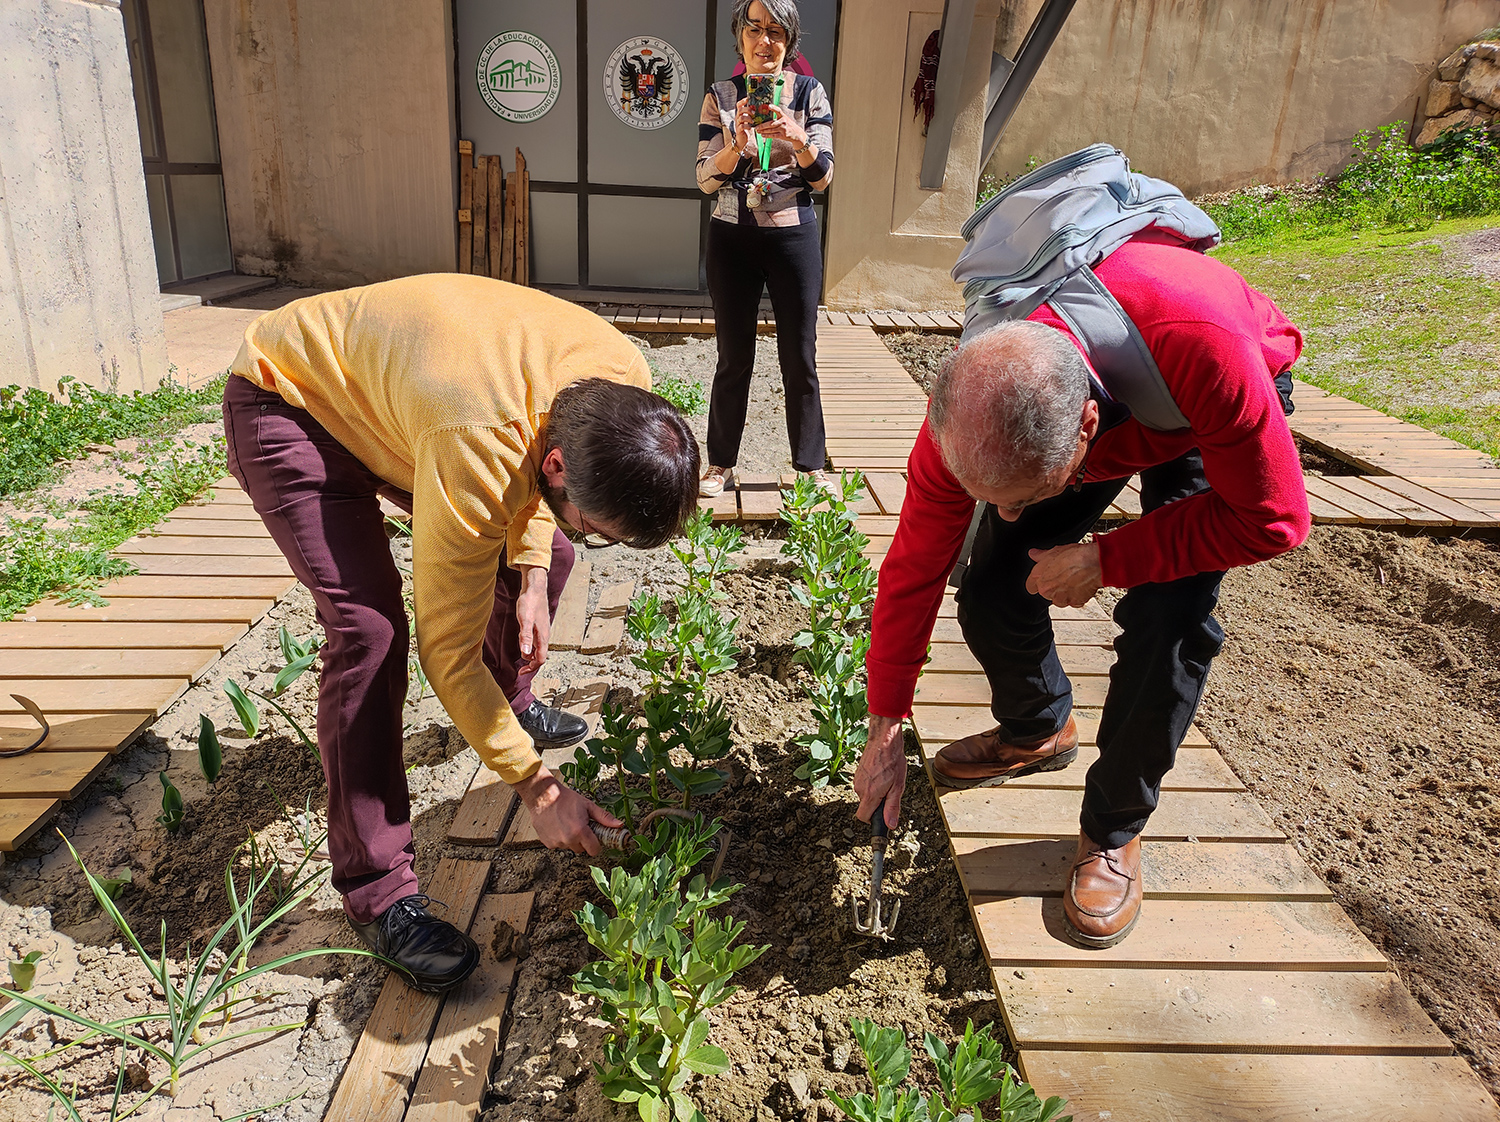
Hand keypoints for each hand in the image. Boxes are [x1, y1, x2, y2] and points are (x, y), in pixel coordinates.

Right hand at [514, 767, 621, 856]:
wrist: (542, 796)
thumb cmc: (565, 798)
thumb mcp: (588, 805)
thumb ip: (604, 817)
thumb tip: (618, 824)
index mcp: (580, 831)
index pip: (594, 850)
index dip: (596, 844)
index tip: (594, 837)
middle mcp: (568, 840)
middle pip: (582, 849)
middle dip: (583, 840)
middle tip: (579, 826)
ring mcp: (556, 843)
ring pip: (569, 847)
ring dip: (570, 839)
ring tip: (567, 823)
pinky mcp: (547, 843)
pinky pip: (558, 845)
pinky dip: (559, 838)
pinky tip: (558, 826)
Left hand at [515, 565, 549, 672]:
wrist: (535, 588)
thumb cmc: (530, 602)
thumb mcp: (525, 620)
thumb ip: (525, 637)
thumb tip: (526, 653)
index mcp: (542, 636)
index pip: (540, 659)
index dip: (531, 668)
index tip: (520, 672)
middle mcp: (545, 635)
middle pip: (540, 655)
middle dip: (530, 663)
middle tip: (519, 667)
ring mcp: (542, 630)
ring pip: (539, 648)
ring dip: (530, 654)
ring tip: (520, 650)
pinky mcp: (539, 625)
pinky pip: (537, 641)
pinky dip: (530, 645)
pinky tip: (523, 639)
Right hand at [731, 97, 754, 151]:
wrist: (741, 140)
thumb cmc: (746, 129)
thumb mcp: (749, 120)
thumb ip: (752, 115)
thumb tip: (761, 108)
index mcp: (740, 114)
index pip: (738, 105)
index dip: (743, 101)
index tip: (748, 99)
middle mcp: (737, 118)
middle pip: (740, 110)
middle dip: (748, 110)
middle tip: (754, 113)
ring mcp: (737, 124)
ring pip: (741, 117)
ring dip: (748, 118)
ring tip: (753, 121)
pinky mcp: (739, 130)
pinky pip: (742, 126)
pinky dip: (747, 126)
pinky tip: (751, 127)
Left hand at [756, 104, 807, 147]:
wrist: (797, 134)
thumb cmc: (789, 126)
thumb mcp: (785, 119)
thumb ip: (777, 118)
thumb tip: (765, 117)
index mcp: (783, 116)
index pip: (778, 110)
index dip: (774, 108)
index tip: (769, 106)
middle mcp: (783, 122)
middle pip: (771, 123)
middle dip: (762, 125)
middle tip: (756, 126)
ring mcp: (783, 129)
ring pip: (771, 130)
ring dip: (763, 131)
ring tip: (757, 131)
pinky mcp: (783, 136)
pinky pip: (773, 136)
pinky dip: (767, 135)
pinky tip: (762, 135)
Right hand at [853, 715, 906, 829]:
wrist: (883, 740)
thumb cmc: (892, 761)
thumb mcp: (898, 787)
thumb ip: (892, 807)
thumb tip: (890, 825)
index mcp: (869, 794)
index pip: (863, 817)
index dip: (873, 819)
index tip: (882, 815)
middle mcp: (859, 788)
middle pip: (866, 806)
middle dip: (877, 803)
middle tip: (890, 791)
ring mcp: (857, 780)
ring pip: (866, 795)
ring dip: (876, 792)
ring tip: (887, 779)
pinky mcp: (857, 773)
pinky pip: (864, 785)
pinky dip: (872, 784)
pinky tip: (881, 774)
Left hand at [1025, 540, 1102, 607]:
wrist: (1093, 563)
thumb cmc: (1075, 556)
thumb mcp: (1054, 551)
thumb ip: (1040, 555)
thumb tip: (1033, 554)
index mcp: (1038, 578)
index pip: (1030, 587)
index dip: (1037, 583)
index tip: (1043, 580)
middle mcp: (1047, 590)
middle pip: (1046, 593)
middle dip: (1053, 587)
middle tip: (1064, 577)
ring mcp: (1060, 598)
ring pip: (1060, 599)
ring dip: (1065, 593)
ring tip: (1074, 580)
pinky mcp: (1074, 603)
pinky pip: (1074, 601)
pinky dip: (1077, 596)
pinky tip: (1082, 585)